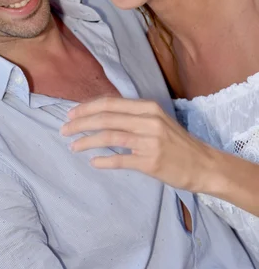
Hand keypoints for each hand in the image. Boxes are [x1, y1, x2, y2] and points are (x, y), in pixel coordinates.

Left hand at [61, 96, 216, 191]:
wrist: (203, 165)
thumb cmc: (176, 143)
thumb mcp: (156, 121)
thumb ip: (132, 116)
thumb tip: (99, 115)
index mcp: (148, 107)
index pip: (110, 103)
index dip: (87, 107)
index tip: (70, 114)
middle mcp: (148, 121)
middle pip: (106, 118)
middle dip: (81, 123)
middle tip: (64, 130)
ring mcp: (150, 141)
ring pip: (110, 137)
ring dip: (87, 141)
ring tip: (73, 146)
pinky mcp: (151, 162)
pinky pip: (121, 160)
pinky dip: (104, 161)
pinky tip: (93, 162)